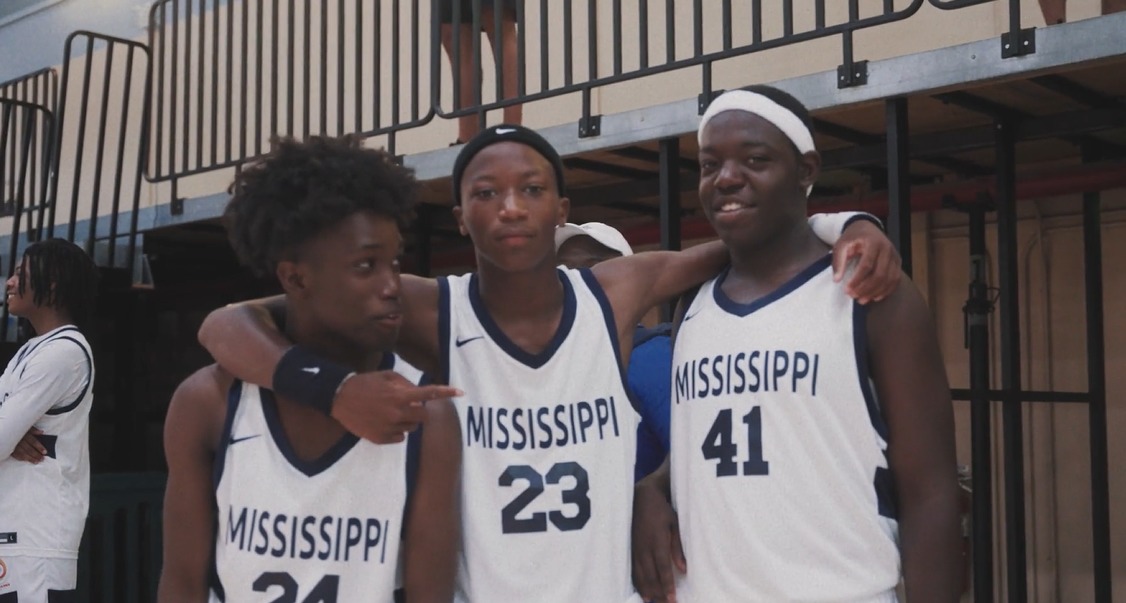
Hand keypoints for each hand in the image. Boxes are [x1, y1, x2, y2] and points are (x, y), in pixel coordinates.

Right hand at [11, 427, 46, 462]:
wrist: (7, 432)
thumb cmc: (19, 430)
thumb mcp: (26, 427)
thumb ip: (33, 430)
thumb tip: (41, 432)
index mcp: (24, 435)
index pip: (33, 441)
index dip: (39, 447)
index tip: (45, 452)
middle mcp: (19, 441)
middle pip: (29, 449)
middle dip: (36, 454)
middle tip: (42, 459)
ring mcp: (14, 446)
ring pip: (23, 453)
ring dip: (30, 458)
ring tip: (37, 461)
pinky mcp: (10, 449)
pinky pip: (16, 455)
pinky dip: (21, 458)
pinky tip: (27, 460)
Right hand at [330, 371, 461, 443]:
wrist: (338, 398)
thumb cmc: (364, 384)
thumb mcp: (386, 376)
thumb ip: (405, 384)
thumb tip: (419, 393)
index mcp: (399, 396)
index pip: (428, 394)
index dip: (445, 392)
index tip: (461, 392)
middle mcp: (397, 413)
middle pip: (423, 416)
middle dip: (420, 410)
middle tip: (407, 405)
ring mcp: (389, 428)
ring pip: (412, 428)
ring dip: (407, 420)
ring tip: (390, 412)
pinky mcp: (381, 439)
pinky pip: (400, 437)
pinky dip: (396, 431)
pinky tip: (383, 422)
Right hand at [632, 479, 685, 602]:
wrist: (642, 498)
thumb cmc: (662, 511)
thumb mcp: (675, 525)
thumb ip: (678, 548)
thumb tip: (684, 569)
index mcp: (657, 542)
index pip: (662, 569)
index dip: (667, 586)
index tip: (673, 599)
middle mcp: (644, 548)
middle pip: (651, 576)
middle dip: (659, 593)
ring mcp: (635, 549)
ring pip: (640, 575)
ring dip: (648, 591)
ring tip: (654, 602)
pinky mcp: (630, 548)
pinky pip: (633, 570)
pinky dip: (638, 582)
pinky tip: (642, 592)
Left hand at [832, 219, 901, 303]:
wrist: (867, 227)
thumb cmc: (853, 237)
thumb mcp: (841, 244)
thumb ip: (838, 261)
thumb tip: (837, 280)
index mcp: (873, 242)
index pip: (867, 265)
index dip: (857, 279)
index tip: (847, 290)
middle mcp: (887, 249)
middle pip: (880, 274)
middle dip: (866, 288)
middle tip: (853, 296)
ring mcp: (895, 256)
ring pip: (890, 279)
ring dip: (876, 292)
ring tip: (862, 299)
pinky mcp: (898, 262)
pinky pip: (896, 280)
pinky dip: (886, 290)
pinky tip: (875, 297)